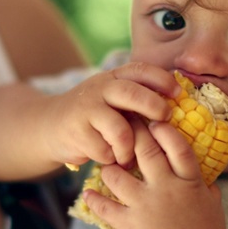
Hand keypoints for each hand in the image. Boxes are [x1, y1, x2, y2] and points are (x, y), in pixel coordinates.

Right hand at [46, 62, 179, 168]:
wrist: (49, 126)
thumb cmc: (93, 115)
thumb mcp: (112, 98)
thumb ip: (135, 97)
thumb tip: (174, 105)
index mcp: (112, 77)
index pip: (140, 70)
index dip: (162, 79)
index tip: (177, 93)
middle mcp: (99, 89)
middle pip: (132, 93)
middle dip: (154, 107)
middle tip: (164, 119)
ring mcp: (86, 109)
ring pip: (121, 130)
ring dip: (130, 148)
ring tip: (127, 155)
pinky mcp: (76, 132)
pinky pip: (105, 150)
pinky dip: (111, 158)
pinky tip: (107, 157)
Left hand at [83, 118, 226, 228]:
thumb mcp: (214, 208)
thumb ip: (207, 189)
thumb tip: (206, 178)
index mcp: (190, 182)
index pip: (177, 146)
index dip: (164, 130)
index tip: (154, 120)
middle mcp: (166, 187)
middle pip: (146, 150)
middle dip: (133, 132)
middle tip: (123, 122)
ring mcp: (145, 204)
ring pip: (118, 174)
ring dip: (109, 166)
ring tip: (106, 162)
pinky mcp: (129, 224)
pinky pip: (105, 207)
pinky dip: (94, 200)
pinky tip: (88, 194)